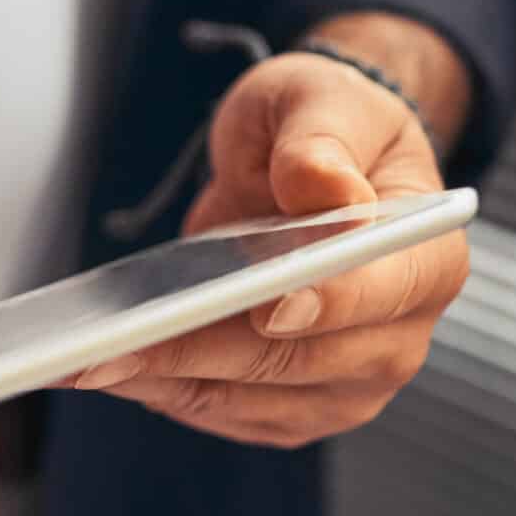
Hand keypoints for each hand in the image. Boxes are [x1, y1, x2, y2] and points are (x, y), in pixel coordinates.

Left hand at [73, 45, 467, 446]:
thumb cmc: (328, 132)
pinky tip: (111, 367)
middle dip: (201, 353)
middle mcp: (401, 338)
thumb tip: (320, 187)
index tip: (268, 307)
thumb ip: (320, 141)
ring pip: (250, 399)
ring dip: (166, 382)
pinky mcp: (296, 408)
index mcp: (426, 259)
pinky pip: (225, 413)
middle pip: (297, 362)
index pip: (380, 293)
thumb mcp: (322, 101)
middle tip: (115, 346)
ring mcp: (348, 384)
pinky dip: (166, 392)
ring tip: (88, 360)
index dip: (327, 303)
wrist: (317, 172)